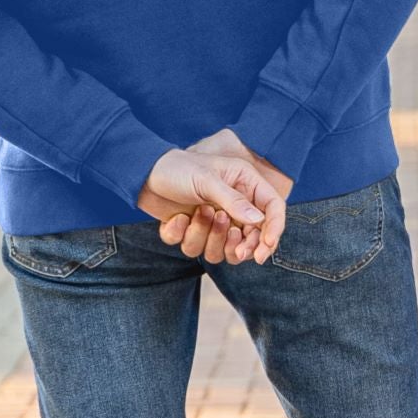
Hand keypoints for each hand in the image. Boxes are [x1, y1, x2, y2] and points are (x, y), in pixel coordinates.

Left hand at [137, 142, 287, 265]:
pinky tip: (177, 218)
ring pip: (220, 249)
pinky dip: (183, 236)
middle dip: (242, 246)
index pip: (273, 209)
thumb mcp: (207, 180)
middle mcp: (233, 206)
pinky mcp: (191, 231)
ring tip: (199, 213)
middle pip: (251, 238)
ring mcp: (213, 221)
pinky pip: (192, 248)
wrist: (144, 173)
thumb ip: (234, 201)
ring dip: (209, 237)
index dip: (274, 230)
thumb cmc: (178, 167)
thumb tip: (259, 221)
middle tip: (237, 248)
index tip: (264, 249)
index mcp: (245, 185)